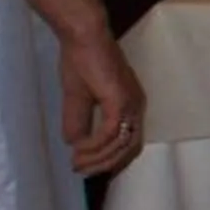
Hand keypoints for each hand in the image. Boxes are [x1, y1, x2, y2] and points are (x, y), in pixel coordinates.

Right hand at [57, 30, 142, 176]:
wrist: (82, 37)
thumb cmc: (81, 62)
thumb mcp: (77, 98)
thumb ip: (78, 121)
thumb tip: (72, 143)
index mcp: (131, 105)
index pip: (131, 141)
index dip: (115, 160)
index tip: (94, 171)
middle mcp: (136, 106)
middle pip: (130, 148)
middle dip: (106, 165)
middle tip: (82, 172)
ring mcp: (130, 103)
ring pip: (120, 144)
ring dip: (97, 158)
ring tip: (76, 164)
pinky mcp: (119, 100)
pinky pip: (110, 133)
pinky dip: (94, 145)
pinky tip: (78, 149)